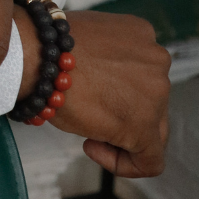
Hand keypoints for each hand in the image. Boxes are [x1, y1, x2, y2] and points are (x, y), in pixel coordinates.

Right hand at [15, 6, 170, 176]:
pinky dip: (125, 164)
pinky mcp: (146, 127)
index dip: (119, 89)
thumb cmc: (50, 48)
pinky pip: (150, 160)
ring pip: (152, 129)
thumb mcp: (89, 42)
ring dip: (119, 134)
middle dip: (122, 111)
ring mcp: (157, 93)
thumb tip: (102, 81)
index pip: (144, 73)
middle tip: (89, 113)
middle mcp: (157, 60)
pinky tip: (92, 147)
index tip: (94, 92)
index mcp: (143, 35)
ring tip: (85, 129)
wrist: (41, 56)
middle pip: (151, 101)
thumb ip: (107, 59)